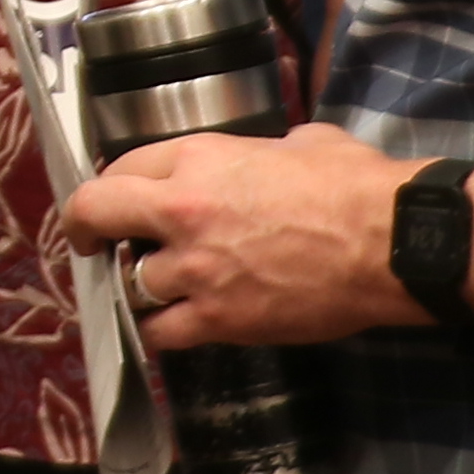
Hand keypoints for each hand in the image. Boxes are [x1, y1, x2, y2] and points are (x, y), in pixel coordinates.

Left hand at [55, 125, 417, 350]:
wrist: (387, 243)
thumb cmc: (354, 184)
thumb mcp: (302, 141)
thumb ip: (266, 149)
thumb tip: (273, 155)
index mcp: (201, 158)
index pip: (123, 167)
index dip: (114, 184)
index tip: (114, 201)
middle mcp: (183, 211)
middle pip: (98, 215)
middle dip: (86, 228)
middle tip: (91, 242)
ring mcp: (196, 269)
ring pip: (130, 282)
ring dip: (139, 284)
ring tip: (156, 287)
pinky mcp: (217, 319)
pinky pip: (160, 332)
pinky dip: (157, 330)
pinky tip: (165, 327)